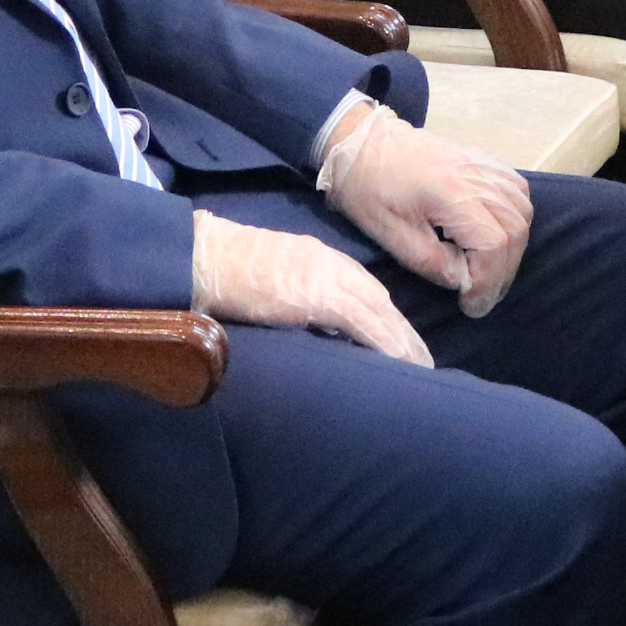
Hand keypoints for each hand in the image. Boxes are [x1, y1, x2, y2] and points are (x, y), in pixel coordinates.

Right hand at [190, 208, 431, 363]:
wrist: (204, 257)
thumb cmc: (227, 270)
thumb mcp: (273, 278)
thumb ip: (298, 293)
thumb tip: (310, 321)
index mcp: (320, 258)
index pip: (365, 288)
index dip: (386, 315)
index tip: (400, 337)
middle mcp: (331, 264)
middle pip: (379, 299)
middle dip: (403, 330)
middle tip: (422, 359)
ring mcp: (326, 277)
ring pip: (378, 310)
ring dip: (402, 341)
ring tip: (419, 367)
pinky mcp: (318, 295)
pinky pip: (361, 321)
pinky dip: (383, 340)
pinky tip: (398, 358)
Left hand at [319, 98, 532, 315]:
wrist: (362, 143)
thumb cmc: (368, 190)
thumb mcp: (390, 236)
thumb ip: (433, 263)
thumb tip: (465, 281)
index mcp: (450, 192)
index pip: (493, 243)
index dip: (488, 281)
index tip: (470, 304)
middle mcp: (476, 175)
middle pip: (515, 229)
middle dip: (502, 272)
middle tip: (480, 295)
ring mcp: (483, 164)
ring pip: (523, 210)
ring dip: (512, 247)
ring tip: (488, 270)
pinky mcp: (483, 160)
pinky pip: (517, 190)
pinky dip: (515, 218)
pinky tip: (496, 234)